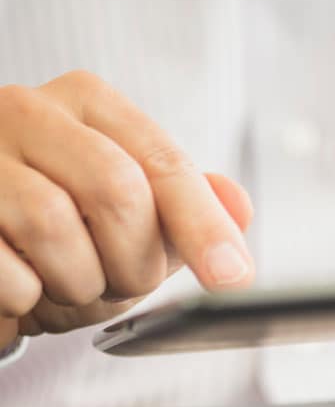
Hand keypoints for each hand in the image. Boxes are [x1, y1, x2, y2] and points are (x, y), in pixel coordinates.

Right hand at [0, 71, 254, 349]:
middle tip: (122, 283)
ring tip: (66, 284)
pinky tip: (23, 292)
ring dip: (78, 284)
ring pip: (53, 228)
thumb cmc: (62, 230)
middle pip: (116, 190)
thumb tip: (239, 206)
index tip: (234, 278)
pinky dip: (27, 302)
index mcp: (87, 104)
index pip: (162, 162)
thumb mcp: (132, 218)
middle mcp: (26, 112)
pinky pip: (8, 274)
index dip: (204, 225)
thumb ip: (185, 208)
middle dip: (134, 262)